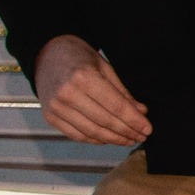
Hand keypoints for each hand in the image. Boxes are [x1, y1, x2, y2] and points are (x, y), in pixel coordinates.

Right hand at [33, 35, 150, 144]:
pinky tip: (109, 139)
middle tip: (141, 136)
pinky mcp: (50, 117)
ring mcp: (56, 107)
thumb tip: (141, 112)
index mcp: (83, 77)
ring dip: (113, 139)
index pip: (115, 106)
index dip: (134, 120)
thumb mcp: (105, 67)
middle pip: (104, 121)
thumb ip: (122, 92)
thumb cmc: (78, 57)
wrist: (47, 54)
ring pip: (91, 132)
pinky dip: (95, 140)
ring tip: (128, 140)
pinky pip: (76, 135)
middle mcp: (67, 93)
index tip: (147, 129)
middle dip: (126, 132)